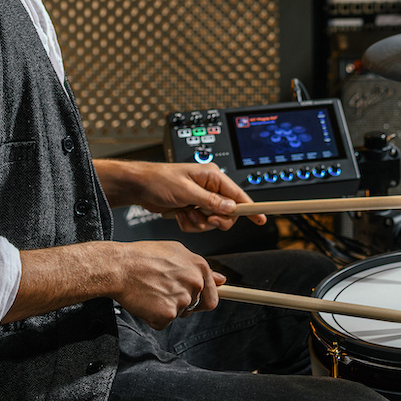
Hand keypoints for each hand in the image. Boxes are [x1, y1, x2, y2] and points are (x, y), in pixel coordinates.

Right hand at [113, 240, 224, 328]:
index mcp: (199, 267)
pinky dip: (153, 318)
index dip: (202, 300)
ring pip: (178, 314)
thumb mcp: (176, 251)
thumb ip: (199, 268)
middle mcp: (195, 283)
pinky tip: (145, 302)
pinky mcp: (168, 314)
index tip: (198, 304)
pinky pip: (163, 323)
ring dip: (165, 309)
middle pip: (193, 307)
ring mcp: (183, 299)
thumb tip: (221, 279)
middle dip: (180, 304)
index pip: (212, 295)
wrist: (119, 267)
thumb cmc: (142, 256)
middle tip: (161, 292)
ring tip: (150, 292)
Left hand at [126, 161, 267, 232]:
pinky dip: (190, 223)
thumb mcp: (186, 191)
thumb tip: (231, 208)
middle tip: (204, 218)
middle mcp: (210, 187)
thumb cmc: (159, 181)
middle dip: (215, 219)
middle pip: (228, 212)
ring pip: (213, 220)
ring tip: (185, 214)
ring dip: (199, 222)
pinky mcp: (193, 208)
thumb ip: (210, 201)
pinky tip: (180, 215)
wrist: (139, 187)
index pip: (238, 195)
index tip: (261, 218)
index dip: (250, 208)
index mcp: (213, 177)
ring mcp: (201, 199)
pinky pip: (200, 223)